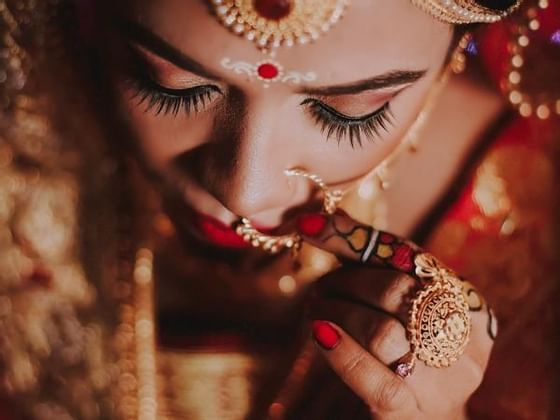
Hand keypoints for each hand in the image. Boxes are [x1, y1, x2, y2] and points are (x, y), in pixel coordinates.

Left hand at [297, 211, 496, 419]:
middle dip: (345, 283)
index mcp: (467, 302)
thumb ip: (369, 262)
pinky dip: (341, 350)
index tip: (310, 224)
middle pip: (396, 290)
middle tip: (319, 289)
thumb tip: (323, 218)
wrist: (429, 418)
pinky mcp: (412, 412)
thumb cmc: (411, 349)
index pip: (407, 255)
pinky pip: (373, 378)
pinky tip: (320, 333)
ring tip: (315, 309)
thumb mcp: (403, 304)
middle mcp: (464, 339)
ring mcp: (443, 380)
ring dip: (337, 313)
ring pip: (381, 332)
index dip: (355, 238)